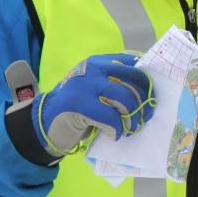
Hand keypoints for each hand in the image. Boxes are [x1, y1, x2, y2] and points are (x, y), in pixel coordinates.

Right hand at [33, 53, 154, 158]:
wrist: (46, 121)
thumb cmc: (77, 106)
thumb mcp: (95, 86)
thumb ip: (114, 81)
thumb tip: (148, 91)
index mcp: (99, 61)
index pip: (132, 63)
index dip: (146, 79)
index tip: (152, 95)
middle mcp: (94, 68)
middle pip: (133, 79)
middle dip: (144, 100)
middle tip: (145, 115)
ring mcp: (86, 84)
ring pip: (125, 97)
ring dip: (133, 117)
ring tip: (130, 128)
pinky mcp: (80, 104)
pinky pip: (111, 116)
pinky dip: (118, 129)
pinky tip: (115, 135)